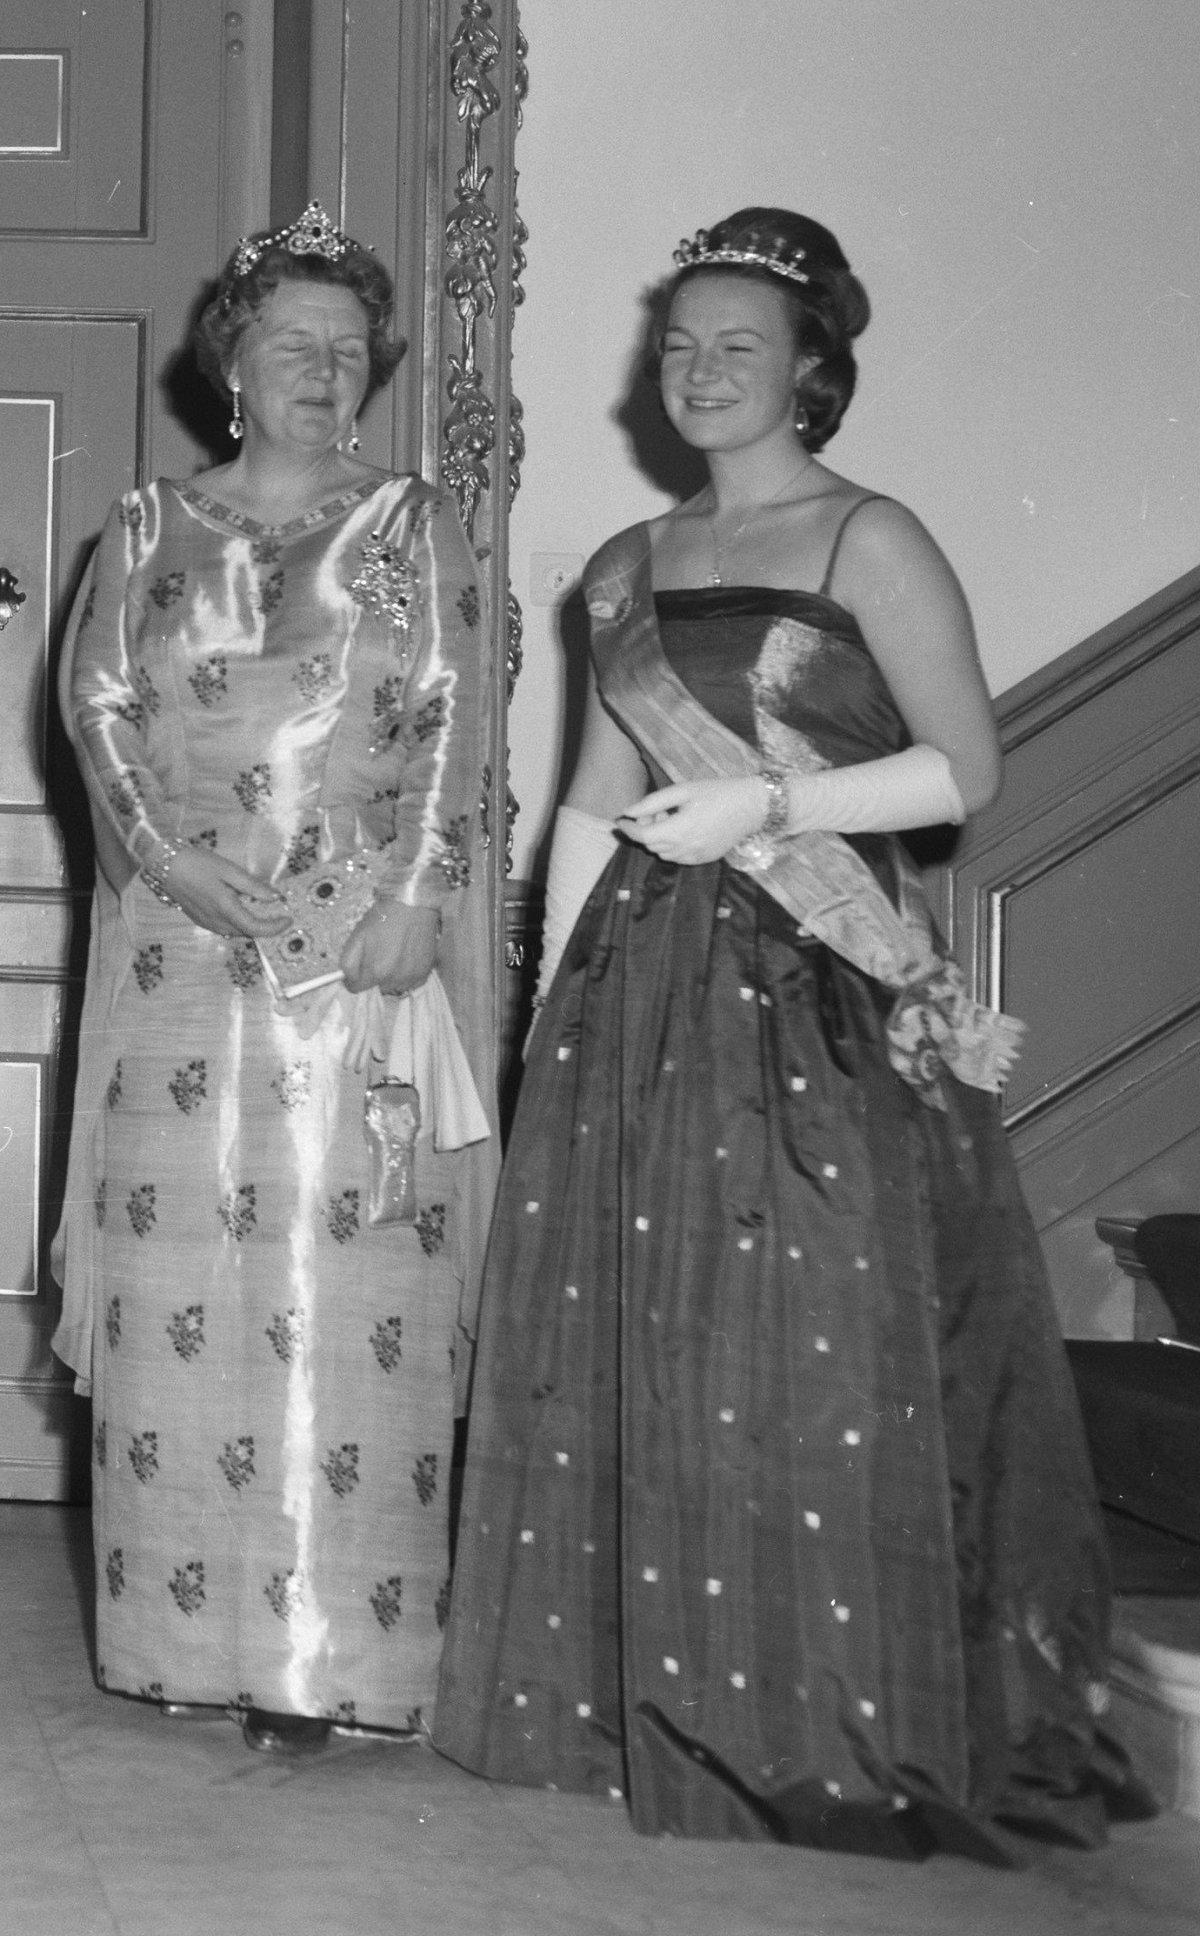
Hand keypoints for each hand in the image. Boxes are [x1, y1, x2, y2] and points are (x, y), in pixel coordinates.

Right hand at [160, 845, 289, 937]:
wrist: (165, 865)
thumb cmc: (198, 864)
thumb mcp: (229, 870)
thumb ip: (253, 886)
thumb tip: (275, 897)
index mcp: (226, 909)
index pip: (256, 929)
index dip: (274, 928)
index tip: (287, 919)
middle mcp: (216, 922)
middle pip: (247, 933)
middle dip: (265, 927)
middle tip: (277, 913)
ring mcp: (207, 924)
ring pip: (236, 932)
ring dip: (250, 926)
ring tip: (261, 910)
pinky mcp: (200, 921)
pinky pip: (224, 928)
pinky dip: (238, 923)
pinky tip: (240, 908)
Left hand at [340, 900, 438, 995]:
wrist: (413, 905)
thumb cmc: (383, 918)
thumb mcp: (357, 936)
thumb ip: (348, 963)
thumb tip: (347, 981)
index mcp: (376, 971)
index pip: (357, 989)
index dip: (354, 978)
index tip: (358, 967)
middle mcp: (395, 979)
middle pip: (375, 989)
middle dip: (373, 977)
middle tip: (378, 956)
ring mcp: (412, 977)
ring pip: (393, 988)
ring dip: (390, 978)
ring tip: (393, 956)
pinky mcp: (424, 973)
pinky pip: (409, 984)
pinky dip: (405, 976)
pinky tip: (405, 958)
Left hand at [618, 778, 765, 864]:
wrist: (751, 806)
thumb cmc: (717, 792)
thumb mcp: (682, 790)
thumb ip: (653, 802)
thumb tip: (628, 811)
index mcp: (679, 830)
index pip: (642, 836)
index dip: (628, 828)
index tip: (621, 819)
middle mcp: (686, 849)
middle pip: (651, 845)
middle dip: (646, 829)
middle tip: (658, 810)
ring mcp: (696, 857)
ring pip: (663, 853)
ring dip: (660, 838)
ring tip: (674, 818)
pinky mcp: (705, 859)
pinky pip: (679, 857)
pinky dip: (673, 846)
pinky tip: (685, 828)